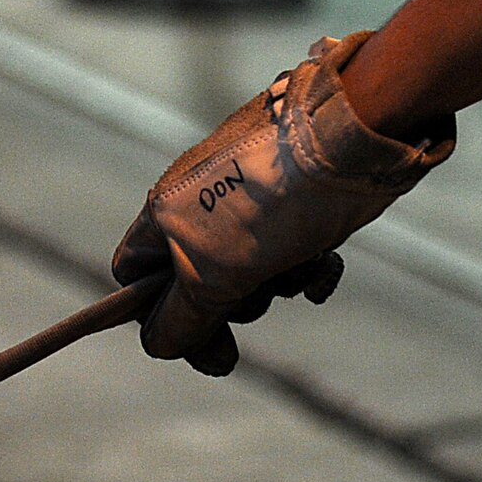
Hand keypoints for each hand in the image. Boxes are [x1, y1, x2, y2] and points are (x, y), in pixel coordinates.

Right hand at [111, 32, 452, 374]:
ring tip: (298, 266)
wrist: (348, 137)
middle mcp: (202, 203)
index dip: (155, 309)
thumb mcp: (209, 274)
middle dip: (231, 302)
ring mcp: (252, 202)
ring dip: (277, 284)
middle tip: (255, 296)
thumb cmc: (268, 202)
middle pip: (199, 282)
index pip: (133, 273)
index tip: (192, 332)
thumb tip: (160, 344)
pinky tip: (325, 263)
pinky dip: (308, 268)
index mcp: (164, 213)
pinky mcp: (299, 201)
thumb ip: (179, 317)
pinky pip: (294, 254)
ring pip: (252, 273)